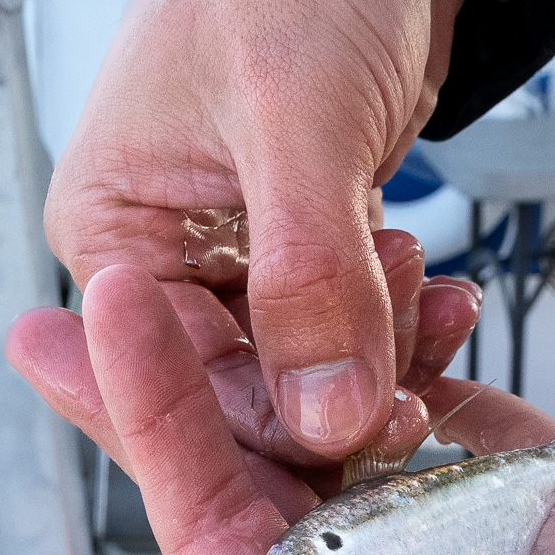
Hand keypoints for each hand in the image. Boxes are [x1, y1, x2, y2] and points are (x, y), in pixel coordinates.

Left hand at [8, 267, 554, 554]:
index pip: (217, 547)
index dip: (147, 438)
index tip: (90, 336)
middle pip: (266, 466)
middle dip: (187, 368)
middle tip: (112, 262)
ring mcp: (484, 551)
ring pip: (366, 418)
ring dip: (304, 336)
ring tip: (238, 243)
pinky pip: (475, 408)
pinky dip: (426, 342)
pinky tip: (378, 279)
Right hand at [47, 0, 469, 458]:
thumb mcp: (294, 119)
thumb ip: (306, 275)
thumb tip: (322, 413)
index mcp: (111, 233)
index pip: (171, 380)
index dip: (264, 423)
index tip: (354, 436)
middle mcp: (164, 259)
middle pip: (241, 391)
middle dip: (332, 394)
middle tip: (409, 384)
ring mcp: (239, 259)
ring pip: (306, 370)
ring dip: (381, 358)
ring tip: (430, 301)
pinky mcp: (306, 251)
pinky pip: (349, 328)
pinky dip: (400, 326)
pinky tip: (442, 300)